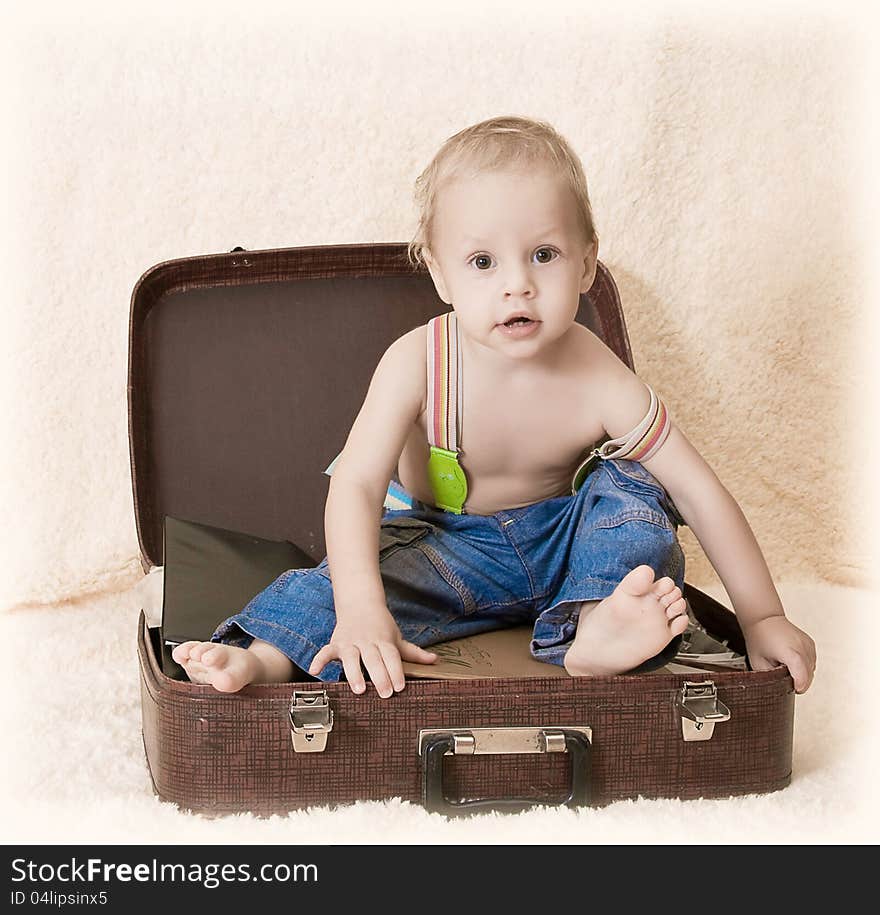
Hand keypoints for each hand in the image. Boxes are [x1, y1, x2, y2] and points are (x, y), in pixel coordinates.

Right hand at [308, 607, 436, 697]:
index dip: (396, 671)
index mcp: (384, 641)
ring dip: (354, 672)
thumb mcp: (397, 637)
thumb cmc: (381, 626)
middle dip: (379, 676)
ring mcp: (350, 642)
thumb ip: (413, 652)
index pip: (391, 656)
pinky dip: (319, 660)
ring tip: (359, 689)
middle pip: (374, 659)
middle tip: (385, 693)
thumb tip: (434, 661)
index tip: (400, 686)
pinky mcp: (336, 643)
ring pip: (351, 658)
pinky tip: (315, 671)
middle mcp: (367, 641)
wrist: (360, 604)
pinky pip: (325, 652)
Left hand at [742, 615, 815, 692]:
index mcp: (791, 654)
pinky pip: (811, 661)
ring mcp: (808, 645)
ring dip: (802, 673)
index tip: (791, 688)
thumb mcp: (759, 664)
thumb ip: (771, 679)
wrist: (762, 619)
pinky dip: (804, 665)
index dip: (797, 687)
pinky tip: (792, 661)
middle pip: (808, 677)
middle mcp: (803, 648)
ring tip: (786, 666)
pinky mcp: (810, 644)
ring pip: (812, 670)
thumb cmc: (759, 638)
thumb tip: (778, 689)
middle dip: (798, 682)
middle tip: (784, 678)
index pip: (802, 678)